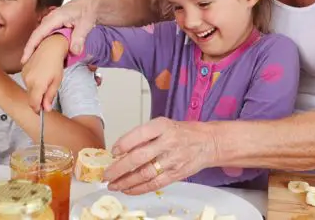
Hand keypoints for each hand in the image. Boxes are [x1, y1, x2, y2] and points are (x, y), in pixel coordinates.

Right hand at [21, 0, 101, 62]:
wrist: (91, 4)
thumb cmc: (88, 10)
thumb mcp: (86, 24)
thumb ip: (79, 38)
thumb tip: (74, 52)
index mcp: (55, 18)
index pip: (38, 34)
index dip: (30, 47)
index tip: (25, 58)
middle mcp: (50, 19)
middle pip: (36, 36)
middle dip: (30, 50)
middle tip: (27, 65)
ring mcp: (51, 22)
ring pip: (41, 37)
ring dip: (36, 48)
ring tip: (33, 62)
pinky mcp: (55, 25)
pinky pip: (46, 36)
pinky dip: (44, 45)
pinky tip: (45, 53)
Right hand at [22, 35, 68, 112]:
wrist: (50, 47)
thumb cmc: (56, 64)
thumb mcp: (56, 82)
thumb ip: (49, 96)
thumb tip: (46, 109)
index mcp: (38, 84)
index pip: (33, 104)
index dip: (37, 110)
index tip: (42, 112)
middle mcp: (28, 80)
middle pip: (31, 97)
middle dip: (38, 100)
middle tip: (48, 96)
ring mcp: (24, 74)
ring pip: (29, 89)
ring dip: (35, 90)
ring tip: (46, 80)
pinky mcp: (23, 69)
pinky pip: (27, 81)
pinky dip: (33, 82)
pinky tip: (40, 75)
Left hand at [103, 117, 217, 194]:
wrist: (207, 142)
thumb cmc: (181, 132)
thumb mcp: (163, 125)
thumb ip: (144, 136)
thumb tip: (120, 151)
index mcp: (162, 126)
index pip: (139, 134)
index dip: (123, 144)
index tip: (112, 152)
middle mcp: (168, 142)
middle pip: (139, 157)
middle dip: (119, 168)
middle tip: (106, 174)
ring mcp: (173, 160)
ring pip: (145, 174)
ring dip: (126, 182)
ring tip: (113, 185)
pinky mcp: (176, 174)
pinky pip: (154, 184)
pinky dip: (139, 189)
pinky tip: (127, 189)